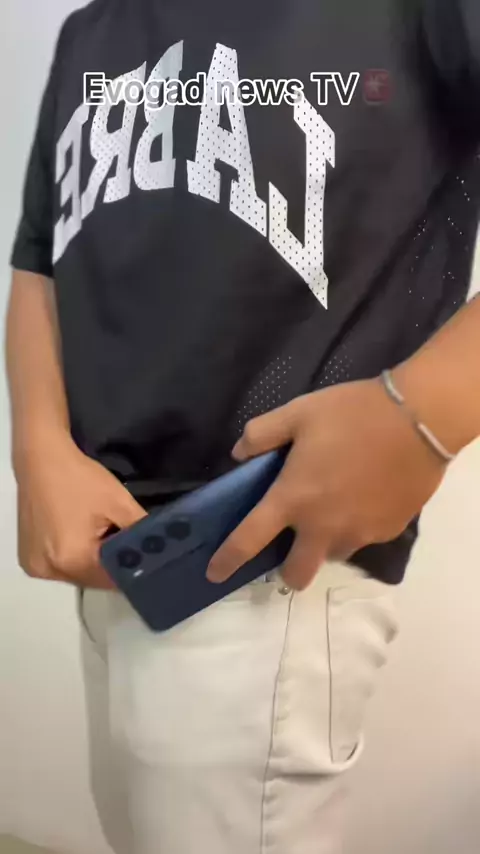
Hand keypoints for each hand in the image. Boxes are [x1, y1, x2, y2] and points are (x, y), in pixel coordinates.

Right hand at [16, 435, 145, 588]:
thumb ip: (140, 532)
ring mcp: (36, 566)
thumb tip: (159, 548)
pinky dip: (75, 557)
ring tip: (105, 538)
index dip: (131, 570)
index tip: (147, 560)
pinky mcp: (29, 557)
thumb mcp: (119, 503)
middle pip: (94, 580)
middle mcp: (51, 570)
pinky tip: (83, 537)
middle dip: (112, 566)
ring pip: (78, 574)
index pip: (112, 579)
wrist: (41, 459)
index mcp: (72, 559)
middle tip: (128, 547)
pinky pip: (62, 566)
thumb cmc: (80, 478)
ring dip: (94, 563)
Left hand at [207, 378, 445, 590]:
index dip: (227, 560)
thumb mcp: (298, 412)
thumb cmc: (352, 413)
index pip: (249, 539)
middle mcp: (322, 527)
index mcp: (293, 499)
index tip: (214, 574)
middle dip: (288, 568)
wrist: (419, 418)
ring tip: (334, 508)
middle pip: (296, 575)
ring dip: (324, 543)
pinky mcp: (388, 531)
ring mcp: (358, 533)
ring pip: (332, 556)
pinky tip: (363, 497)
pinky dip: (356, 526)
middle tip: (292, 541)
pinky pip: (363, 539)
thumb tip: (240, 454)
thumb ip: (261, 434)